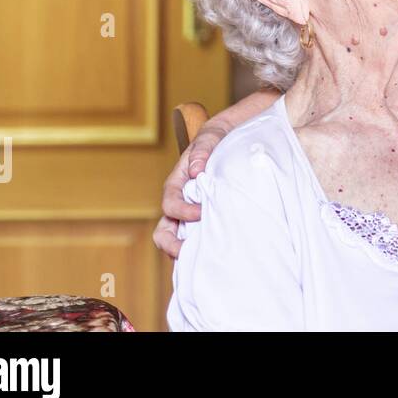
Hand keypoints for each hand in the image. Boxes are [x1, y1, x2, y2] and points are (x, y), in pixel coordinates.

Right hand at [152, 122, 228, 259]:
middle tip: (187, 253)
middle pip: (164, 231)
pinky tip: (217, 255)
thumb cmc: (217, 138)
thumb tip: (195, 170)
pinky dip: (202, 250)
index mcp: (176, 184)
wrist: (232, 138)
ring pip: (179, 240)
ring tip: (203, 261)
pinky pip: (198, 240)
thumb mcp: (210, 137)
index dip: (181, 212)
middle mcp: (180, 203)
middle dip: (171, 245)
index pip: (170, 204)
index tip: (201, 212)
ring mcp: (191, 215)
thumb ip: (202, 150)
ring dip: (186, 253)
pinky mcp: (205, 221)